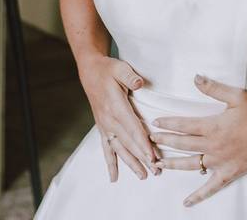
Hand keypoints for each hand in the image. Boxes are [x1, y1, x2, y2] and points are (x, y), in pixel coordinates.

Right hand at [77, 54, 159, 180]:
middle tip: (155, 171)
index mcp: (116, 106)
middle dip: (142, 158)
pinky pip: (106, 148)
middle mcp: (109, 119)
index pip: (133, 128)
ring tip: (143, 176)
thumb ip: (130, 76)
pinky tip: (114, 177)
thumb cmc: (108, 69)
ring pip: (119, 149)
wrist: (90, 71)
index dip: (143, 143)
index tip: (152, 157)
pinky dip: (110, 163)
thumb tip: (140, 83)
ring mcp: (105, 125)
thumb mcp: (120, 68)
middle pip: (128, 142)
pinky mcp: (102, 128)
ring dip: (130, 163)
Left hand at [150, 75, 246, 206]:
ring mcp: (219, 162)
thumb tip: (196, 78)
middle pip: (182, 144)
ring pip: (190, 164)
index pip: (184, 125)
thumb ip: (214, 88)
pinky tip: (187, 202)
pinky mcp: (228, 173)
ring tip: (158, 163)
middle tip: (150, 139)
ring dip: (172, 163)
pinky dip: (198, 196)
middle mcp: (213, 146)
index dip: (168, 123)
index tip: (156, 122)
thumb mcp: (237, 97)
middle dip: (164, 141)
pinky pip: (210, 187)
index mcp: (213, 126)